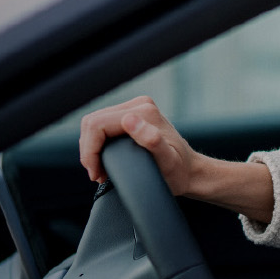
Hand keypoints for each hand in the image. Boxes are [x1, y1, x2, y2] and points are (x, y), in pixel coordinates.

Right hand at [79, 96, 197, 195]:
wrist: (191, 171)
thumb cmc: (180, 172)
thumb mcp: (168, 162)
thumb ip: (151, 141)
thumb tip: (129, 120)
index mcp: (144, 112)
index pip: (97, 124)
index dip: (90, 150)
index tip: (96, 173)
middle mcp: (139, 105)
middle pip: (93, 122)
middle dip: (89, 150)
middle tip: (97, 174)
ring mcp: (135, 108)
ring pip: (95, 123)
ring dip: (91, 148)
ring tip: (100, 170)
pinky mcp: (133, 115)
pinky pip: (103, 126)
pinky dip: (98, 144)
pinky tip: (105, 160)